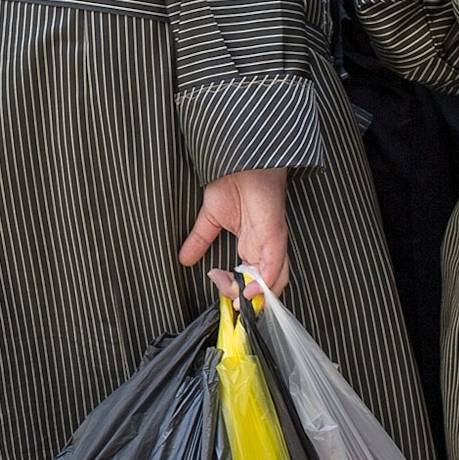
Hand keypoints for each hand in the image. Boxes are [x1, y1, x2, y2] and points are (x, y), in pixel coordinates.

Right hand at [181, 166, 291, 293]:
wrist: (241, 160)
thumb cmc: (233, 181)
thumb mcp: (211, 218)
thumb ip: (199, 240)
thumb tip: (184, 258)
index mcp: (252, 245)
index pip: (253, 279)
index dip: (239, 293)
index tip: (223, 297)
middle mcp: (264, 247)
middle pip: (265, 286)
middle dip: (245, 299)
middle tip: (227, 300)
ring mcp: (271, 242)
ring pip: (274, 280)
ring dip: (254, 296)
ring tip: (236, 299)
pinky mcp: (274, 234)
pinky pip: (274, 264)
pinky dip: (264, 282)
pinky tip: (249, 291)